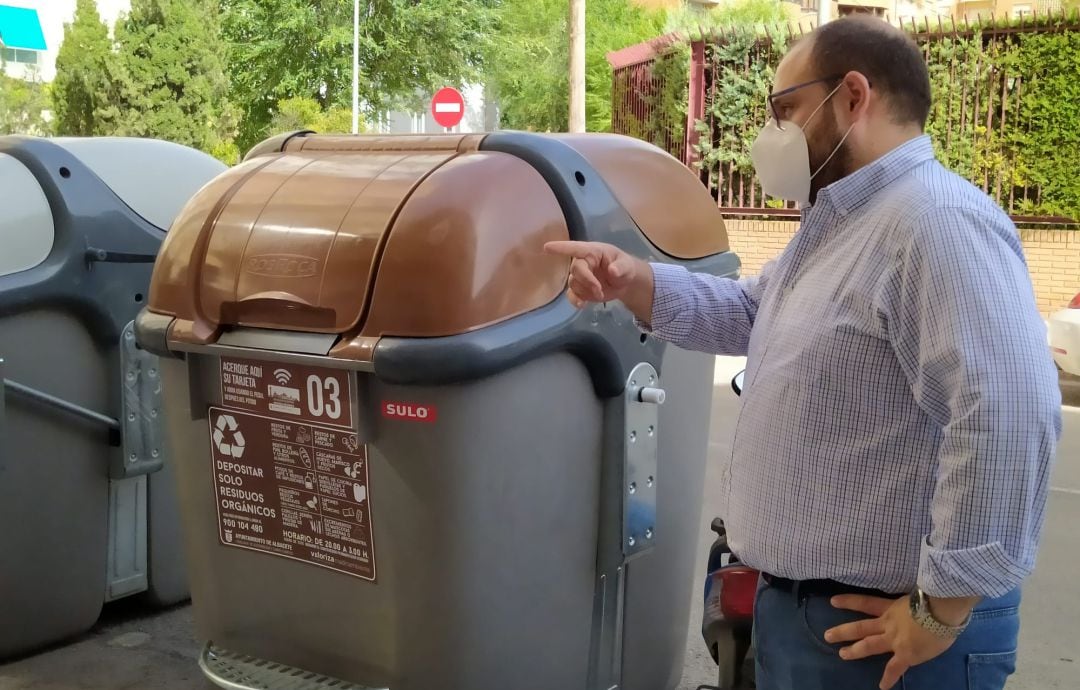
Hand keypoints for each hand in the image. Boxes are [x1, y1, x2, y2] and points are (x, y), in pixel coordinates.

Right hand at [543, 241, 653, 320]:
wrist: (625, 283)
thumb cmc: (624, 268)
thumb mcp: (627, 266)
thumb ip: (621, 267)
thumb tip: (613, 271)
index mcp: (593, 251)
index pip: (575, 248)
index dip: (561, 248)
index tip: (547, 247)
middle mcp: (583, 262)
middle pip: (575, 269)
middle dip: (587, 281)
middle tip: (600, 290)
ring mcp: (580, 276)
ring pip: (574, 283)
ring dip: (585, 291)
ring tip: (601, 294)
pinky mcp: (580, 289)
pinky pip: (572, 295)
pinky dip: (575, 300)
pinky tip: (582, 305)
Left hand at [824, 595, 955, 689]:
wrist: (943, 612)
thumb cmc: (936, 600)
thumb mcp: (918, 596)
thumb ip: (913, 602)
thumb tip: (920, 602)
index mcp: (891, 608)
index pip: (865, 603)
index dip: (849, 602)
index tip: (832, 601)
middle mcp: (888, 624)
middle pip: (860, 627)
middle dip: (843, 632)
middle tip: (828, 635)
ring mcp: (894, 640)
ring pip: (869, 645)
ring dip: (855, 651)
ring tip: (842, 655)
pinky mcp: (906, 654)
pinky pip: (894, 669)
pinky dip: (888, 679)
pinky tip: (882, 687)